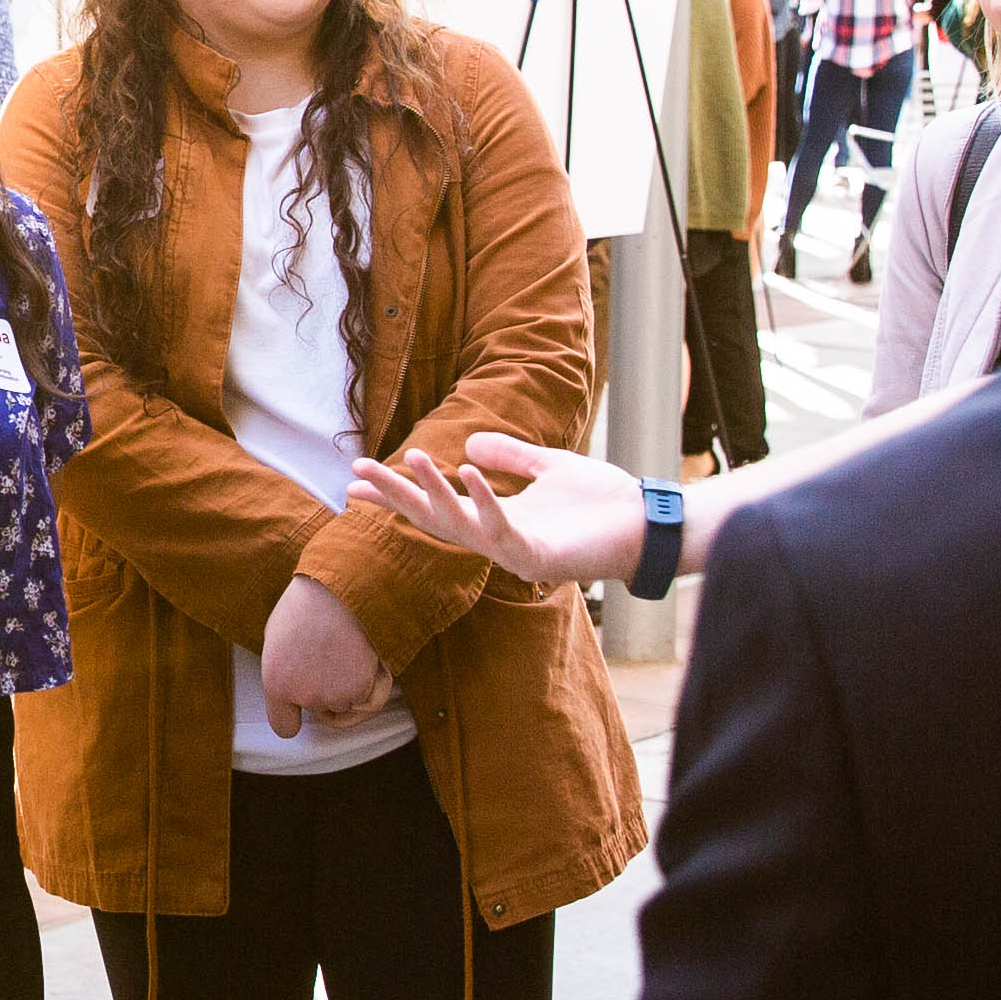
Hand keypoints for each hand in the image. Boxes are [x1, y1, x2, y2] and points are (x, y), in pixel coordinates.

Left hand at [257, 573, 388, 733]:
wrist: (344, 585)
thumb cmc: (311, 601)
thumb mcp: (278, 634)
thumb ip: (284, 668)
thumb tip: (293, 682)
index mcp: (275, 683)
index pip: (284, 727)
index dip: (295, 717)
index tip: (302, 708)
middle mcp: (303, 696)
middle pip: (324, 712)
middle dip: (329, 689)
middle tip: (332, 651)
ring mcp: (333, 696)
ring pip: (348, 705)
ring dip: (352, 683)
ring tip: (348, 646)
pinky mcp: (360, 690)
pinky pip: (370, 700)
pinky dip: (374, 683)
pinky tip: (367, 656)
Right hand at [350, 433, 657, 586]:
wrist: (647, 525)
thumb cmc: (603, 503)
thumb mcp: (549, 467)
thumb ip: (511, 457)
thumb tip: (470, 442)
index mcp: (497, 521)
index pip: (435, 508)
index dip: (396, 496)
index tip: (353, 483)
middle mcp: (498, 541)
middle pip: (433, 519)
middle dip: (396, 496)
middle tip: (357, 472)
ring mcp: (516, 553)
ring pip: (459, 526)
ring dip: (433, 492)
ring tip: (411, 457)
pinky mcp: (539, 557)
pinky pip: (501, 529)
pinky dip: (482, 501)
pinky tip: (466, 471)